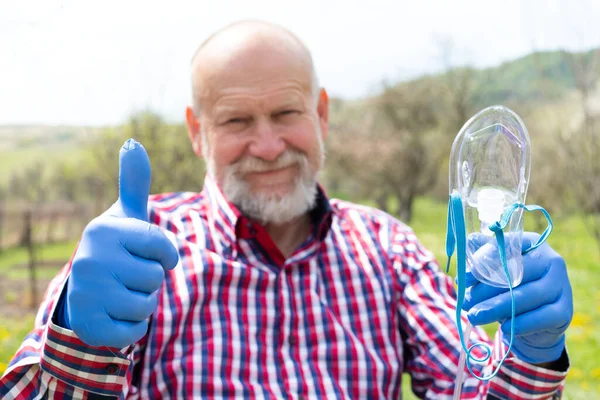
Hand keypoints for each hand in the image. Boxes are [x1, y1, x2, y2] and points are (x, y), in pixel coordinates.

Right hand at [63, 139, 178, 347]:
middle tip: (129, 276)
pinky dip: (133, 328)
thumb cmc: (116, 249)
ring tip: (123, 293)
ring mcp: (86, 293)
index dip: (164, 256)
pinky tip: (116, 314)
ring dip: (144, 303)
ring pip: (148, 304)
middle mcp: (90, 259)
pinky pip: (135, 332)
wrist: (84, 292)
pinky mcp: (88, 325)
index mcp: (105, 230)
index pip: (163, 248)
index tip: (149, 255)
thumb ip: (133, 182)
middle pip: (156, 277)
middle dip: (151, 280)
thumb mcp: (126, 216)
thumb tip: (133, 142)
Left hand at [462, 232, 572, 363]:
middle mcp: (551, 261)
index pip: (507, 247)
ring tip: (475, 316)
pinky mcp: (565, 310)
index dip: (483, 262)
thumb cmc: (509, 288)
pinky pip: (541, 317)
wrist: (535, 322)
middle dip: (485, 289)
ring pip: (525, 296)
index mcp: (532, 243)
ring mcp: (561, 285)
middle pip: (515, 274)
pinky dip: (520, 324)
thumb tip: (467, 243)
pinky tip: (503, 329)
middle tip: (465, 302)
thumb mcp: (495, 271)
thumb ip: (482, 258)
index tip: (463, 277)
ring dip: (496, 308)